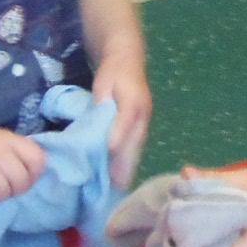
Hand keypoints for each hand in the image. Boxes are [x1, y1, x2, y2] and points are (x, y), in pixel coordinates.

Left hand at [90, 48, 152, 188]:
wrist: (128, 58)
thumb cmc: (113, 72)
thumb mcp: (104, 81)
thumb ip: (103, 100)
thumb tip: (102, 116)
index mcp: (134, 102)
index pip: (126, 123)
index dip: (118, 139)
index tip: (110, 155)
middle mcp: (143, 115)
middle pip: (135, 143)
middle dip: (125, 165)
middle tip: (116, 186)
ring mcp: (144, 122)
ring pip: (137, 148)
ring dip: (128, 167)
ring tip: (118, 188)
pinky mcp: (141, 126)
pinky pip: (136, 147)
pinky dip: (129, 161)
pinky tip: (121, 175)